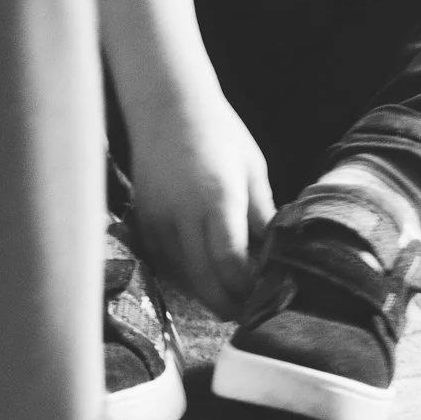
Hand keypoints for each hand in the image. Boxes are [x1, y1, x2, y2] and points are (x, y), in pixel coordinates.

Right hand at [127, 97, 276, 318]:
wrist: (166, 104)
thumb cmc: (219, 132)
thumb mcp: (252, 169)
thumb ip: (262, 214)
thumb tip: (276, 254)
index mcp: (218, 197)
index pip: (231, 261)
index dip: (246, 287)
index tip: (263, 296)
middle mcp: (183, 212)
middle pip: (204, 278)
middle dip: (227, 304)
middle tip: (247, 315)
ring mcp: (158, 217)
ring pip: (181, 275)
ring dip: (206, 294)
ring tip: (229, 304)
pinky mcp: (144, 218)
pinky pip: (164, 260)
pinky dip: (185, 277)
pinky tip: (203, 280)